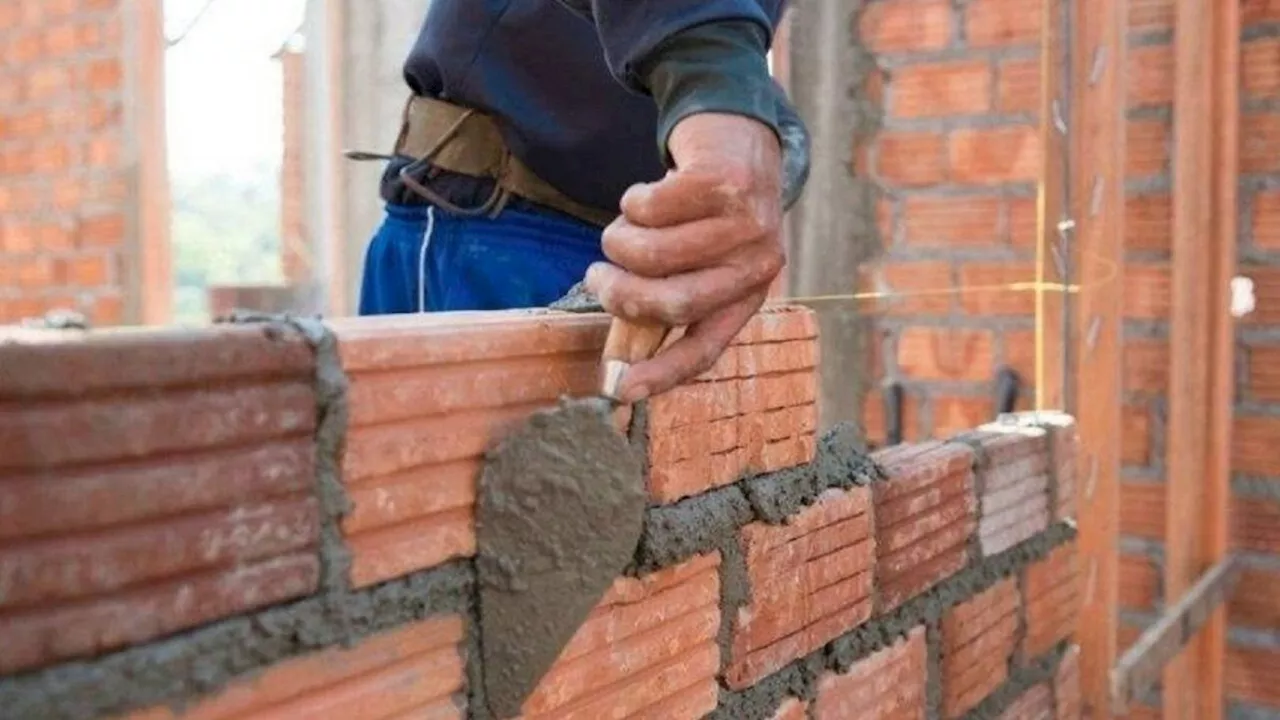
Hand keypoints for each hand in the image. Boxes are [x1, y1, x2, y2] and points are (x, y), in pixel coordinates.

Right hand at [584, 112, 784, 402]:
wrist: (738, 136)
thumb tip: (621, 354)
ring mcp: (746, 223)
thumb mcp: (700, 260)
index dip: (662, 372)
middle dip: (618, 293)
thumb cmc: (706, 212)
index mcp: (748, 296)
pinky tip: (648, 192)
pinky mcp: (725, 182)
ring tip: (623, 226)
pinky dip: (633, 200)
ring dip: (618, 239)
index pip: (705, 348)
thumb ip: (667, 298)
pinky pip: (650, 207)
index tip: (620, 388)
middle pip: (671, 303)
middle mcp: (755, 265)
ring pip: (651, 253)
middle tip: (595, 277)